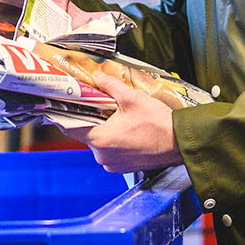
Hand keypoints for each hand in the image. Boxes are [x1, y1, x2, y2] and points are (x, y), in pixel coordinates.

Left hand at [62, 74, 181, 173]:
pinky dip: (115, 141)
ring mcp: (113, 164)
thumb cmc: (159, 124)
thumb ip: (110, 85)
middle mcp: (103, 156)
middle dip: (93, 119)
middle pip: (87, 134)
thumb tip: (97, 77)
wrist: (180, 142)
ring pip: (100, 143)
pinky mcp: (123, 167)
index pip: (70, 128)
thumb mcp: (132, 98)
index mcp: (101, 140)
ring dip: (105, 130)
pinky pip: (111, 151)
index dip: (66, 115)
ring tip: (119, 117)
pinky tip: (127, 129)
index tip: (64, 106)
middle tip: (101, 105)